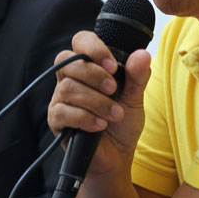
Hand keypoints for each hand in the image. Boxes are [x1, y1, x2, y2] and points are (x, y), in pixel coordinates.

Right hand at [48, 30, 151, 174]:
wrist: (116, 156)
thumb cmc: (122, 124)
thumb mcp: (135, 99)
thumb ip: (137, 76)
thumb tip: (142, 55)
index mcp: (89, 67)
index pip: (81, 42)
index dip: (94, 47)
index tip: (113, 65)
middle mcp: (70, 79)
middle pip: (67, 60)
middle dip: (93, 74)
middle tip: (113, 89)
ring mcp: (60, 99)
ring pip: (68, 87)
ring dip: (95, 101)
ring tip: (114, 114)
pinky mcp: (56, 120)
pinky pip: (63, 111)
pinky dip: (85, 117)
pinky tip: (100, 125)